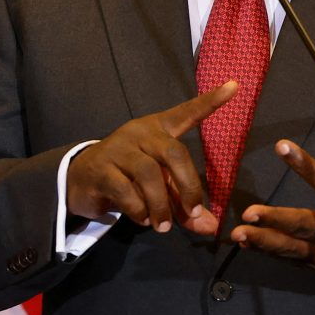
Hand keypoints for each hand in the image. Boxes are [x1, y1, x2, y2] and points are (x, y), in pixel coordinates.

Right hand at [66, 81, 236, 235]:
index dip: (210, 101)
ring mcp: (119, 148)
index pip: (187, 112)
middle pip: (173, 152)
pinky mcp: (101, 169)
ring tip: (163, 225)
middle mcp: (140, 133)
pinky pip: (125, 190)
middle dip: (188, 185)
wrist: (80, 179)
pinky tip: (142, 218)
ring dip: (161, 204)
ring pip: (149, 174)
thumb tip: (211, 227)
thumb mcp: (160, 189)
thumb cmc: (128, 177)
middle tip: (194, 212)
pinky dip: (139, 209)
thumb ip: (184, 206)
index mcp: (159, 129)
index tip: (234, 86)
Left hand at [229, 128, 314, 294]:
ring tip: (238, 233)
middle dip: (277, 219)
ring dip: (264, 241)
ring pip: (293, 249)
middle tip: (250, 212)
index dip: (308, 168)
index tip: (283, 147)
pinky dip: (268, 251)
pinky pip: (291, 259)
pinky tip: (246, 242)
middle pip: (306, 227)